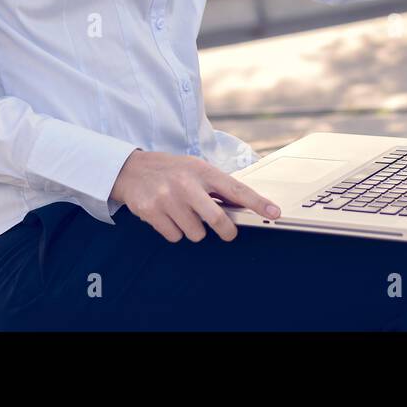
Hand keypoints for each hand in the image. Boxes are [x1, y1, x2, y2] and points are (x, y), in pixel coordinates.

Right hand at [109, 149, 281, 242]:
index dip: (257, 202)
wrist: (132, 170)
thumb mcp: (196, 169)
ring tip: (183, 213)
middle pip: (217, 220)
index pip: (236, 188)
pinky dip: (174, 231)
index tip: (274, 212)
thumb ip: (217, 187)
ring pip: (195, 233)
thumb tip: (245, 207)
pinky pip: (174, 237)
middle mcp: (186, 184)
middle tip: (227, 232)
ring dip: (193, 229)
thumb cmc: (171, 171)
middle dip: (226, 231)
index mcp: (202, 171)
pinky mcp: (151, 212)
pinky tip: (168, 216)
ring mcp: (168, 199)